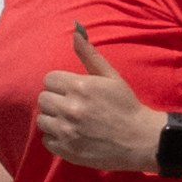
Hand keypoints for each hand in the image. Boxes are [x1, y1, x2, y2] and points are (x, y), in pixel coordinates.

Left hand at [35, 26, 165, 172]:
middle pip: (43, 99)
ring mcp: (67, 131)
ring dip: (53, 119)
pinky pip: (47, 140)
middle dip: (55, 100)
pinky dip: (56, 138)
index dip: (60, 84)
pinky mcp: (67, 150)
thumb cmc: (125, 105)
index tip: (72, 90)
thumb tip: (75, 30)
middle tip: (72, 105)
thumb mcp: (110, 76)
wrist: (139, 139)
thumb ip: (89, 54)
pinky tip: (71, 134)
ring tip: (70, 120)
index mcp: (79, 87)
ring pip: (42, 120)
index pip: (49, 79)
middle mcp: (69, 108)